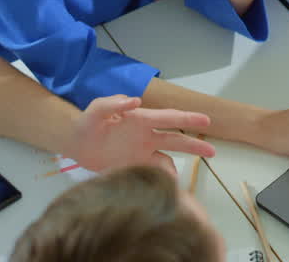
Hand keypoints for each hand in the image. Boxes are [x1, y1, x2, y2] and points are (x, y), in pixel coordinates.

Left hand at [65, 95, 215, 175]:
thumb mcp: (96, 109)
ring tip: (180, 181)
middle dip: (194, 145)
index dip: (187, 119)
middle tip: (212, 152)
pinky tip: (165, 188)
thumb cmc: (87, 122)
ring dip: (178, 166)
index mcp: (141, 119)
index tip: (206, 122)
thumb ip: (113, 103)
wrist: (76, 143)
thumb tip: (135, 100)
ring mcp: (142, 152)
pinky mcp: (135, 166)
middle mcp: (146, 136)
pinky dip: (162, 179)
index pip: (168, 118)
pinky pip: (154, 172)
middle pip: (175, 140)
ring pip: (167, 159)